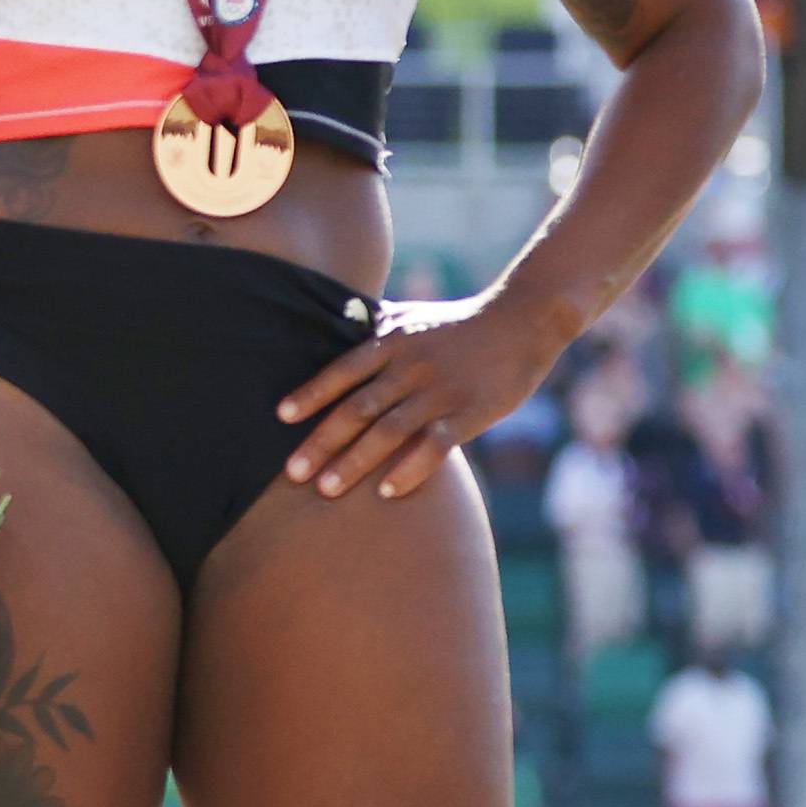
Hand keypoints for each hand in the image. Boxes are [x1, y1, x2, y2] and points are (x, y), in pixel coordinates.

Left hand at [276, 290, 561, 499]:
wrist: (523, 320)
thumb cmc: (461, 323)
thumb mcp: (411, 315)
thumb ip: (373, 327)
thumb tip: (329, 328)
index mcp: (392, 341)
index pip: (342, 371)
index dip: (311, 394)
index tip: (281, 418)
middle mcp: (411, 367)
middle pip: (358, 408)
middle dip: (322, 442)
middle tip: (293, 473)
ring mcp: (441, 391)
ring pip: (389, 431)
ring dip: (355, 462)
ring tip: (327, 489)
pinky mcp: (471, 413)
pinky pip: (435, 446)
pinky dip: (410, 469)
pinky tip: (387, 491)